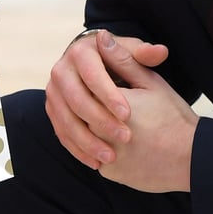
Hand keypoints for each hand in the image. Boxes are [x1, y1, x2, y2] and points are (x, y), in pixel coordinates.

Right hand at [46, 29, 167, 167]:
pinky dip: (77, 149)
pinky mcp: (53, 109)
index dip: (109, 95)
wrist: (97, 70)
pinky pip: (61, 132)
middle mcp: (61, 69)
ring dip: (87, 141)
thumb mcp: (133, 55)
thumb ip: (145, 55)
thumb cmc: (122, 62)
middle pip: (75, 98)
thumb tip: (159, 51)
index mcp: (80, 51)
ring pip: (65, 119)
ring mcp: (53, 91)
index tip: (128, 115)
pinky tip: (96, 163)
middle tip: (125, 138)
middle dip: (99, 120)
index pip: (92, 74)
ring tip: (111, 157)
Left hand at [95, 30, 198, 192]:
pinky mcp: (110, 174)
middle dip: (90, 105)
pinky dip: (99, 148)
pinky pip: (94, 157)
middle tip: (109, 104)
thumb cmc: (173, 116)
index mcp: (109, 104)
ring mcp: (104, 156)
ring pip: (84, 136)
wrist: (193, 158)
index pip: (84, 88)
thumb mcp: (150, 82)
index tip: (107, 84)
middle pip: (80, 113)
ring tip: (108, 121)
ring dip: (90, 128)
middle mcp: (102, 132)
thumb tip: (101, 37)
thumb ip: (122, 59)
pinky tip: (114, 141)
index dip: (94, 84)